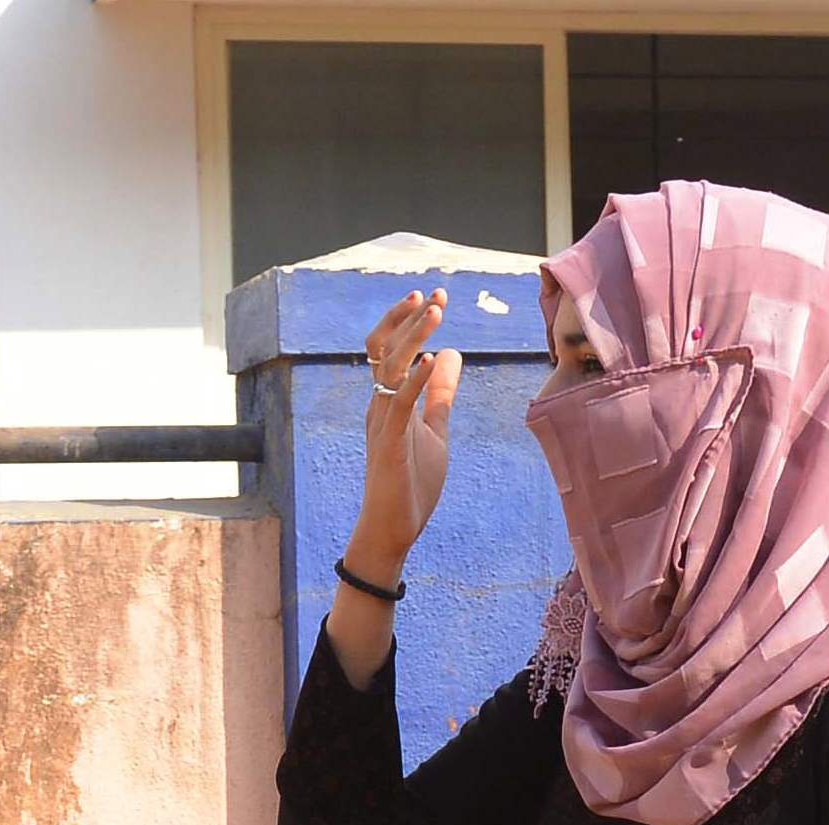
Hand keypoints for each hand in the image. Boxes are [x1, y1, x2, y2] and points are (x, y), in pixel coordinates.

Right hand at [355, 290, 458, 568]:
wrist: (395, 526)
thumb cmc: (411, 481)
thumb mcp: (435, 430)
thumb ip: (441, 394)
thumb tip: (450, 354)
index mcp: (388, 399)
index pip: (392, 349)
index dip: (409, 321)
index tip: (434, 297)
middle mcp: (379, 404)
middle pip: (386, 349)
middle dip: (410, 318)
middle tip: (436, 294)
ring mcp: (381, 423)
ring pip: (390, 368)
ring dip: (412, 338)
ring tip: (435, 312)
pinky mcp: (389, 444)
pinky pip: (399, 404)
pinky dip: (416, 380)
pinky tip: (433, 360)